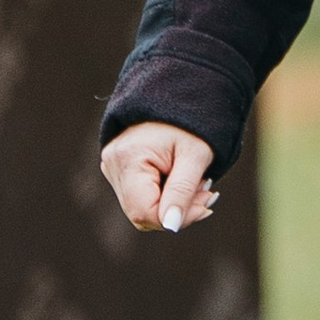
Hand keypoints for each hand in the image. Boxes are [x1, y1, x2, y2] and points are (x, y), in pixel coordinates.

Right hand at [101, 121, 217, 233]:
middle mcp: (113, 164)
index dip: (175, 217)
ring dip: (174, 202)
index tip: (206, 204)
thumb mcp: (195, 156)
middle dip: (178, 209)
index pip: (145, 212)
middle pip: (143, 212)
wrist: (180, 92)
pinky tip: (181, 177)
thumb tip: (171, 226)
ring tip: (197, 180)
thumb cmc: (192, 122)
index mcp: (128, 159)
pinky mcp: (120, 169)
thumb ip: (182, 192)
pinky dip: (165, 194)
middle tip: (207, 190)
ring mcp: (113, 167)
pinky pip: (141, 195)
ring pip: (143, 207)